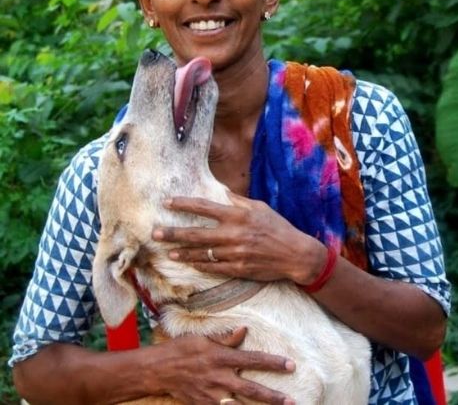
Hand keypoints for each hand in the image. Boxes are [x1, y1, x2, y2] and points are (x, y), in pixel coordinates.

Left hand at [154, 192, 325, 284]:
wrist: (295, 255)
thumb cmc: (279, 228)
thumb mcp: (261, 209)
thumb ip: (240, 202)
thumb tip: (223, 194)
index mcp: (239, 216)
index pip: (205, 207)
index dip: (184, 204)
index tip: (167, 203)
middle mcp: (234, 234)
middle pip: (195, 234)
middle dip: (172, 233)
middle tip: (155, 233)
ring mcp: (234, 253)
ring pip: (200, 253)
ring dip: (182, 252)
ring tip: (168, 251)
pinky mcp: (237, 268)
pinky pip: (212, 267)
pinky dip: (198, 264)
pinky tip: (189, 262)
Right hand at [155, 327, 296, 404]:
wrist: (155, 371)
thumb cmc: (179, 350)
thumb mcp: (202, 338)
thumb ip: (225, 338)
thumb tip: (244, 330)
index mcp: (221, 358)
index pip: (253, 360)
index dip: (274, 363)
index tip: (291, 366)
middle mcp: (219, 378)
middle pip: (251, 390)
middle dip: (273, 397)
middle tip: (291, 401)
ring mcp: (211, 395)